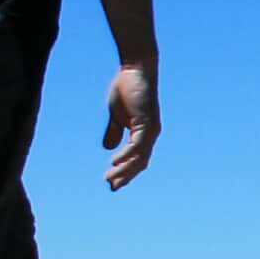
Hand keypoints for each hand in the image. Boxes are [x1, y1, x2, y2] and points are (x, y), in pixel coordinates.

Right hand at [103, 63, 159, 189]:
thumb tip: (108, 148)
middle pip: (141, 162)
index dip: (126, 172)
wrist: (135, 70)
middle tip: (112, 188)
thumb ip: (115, 131)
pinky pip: (138, 144)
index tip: (113, 183)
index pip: (137, 159)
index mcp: (144, 134)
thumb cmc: (127, 89)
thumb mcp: (117, 115)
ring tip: (111, 179)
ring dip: (125, 169)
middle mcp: (150, 135)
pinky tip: (115, 162)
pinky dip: (127, 155)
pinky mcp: (147, 122)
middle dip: (127, 176)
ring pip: (139, 157)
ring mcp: (151, 129)